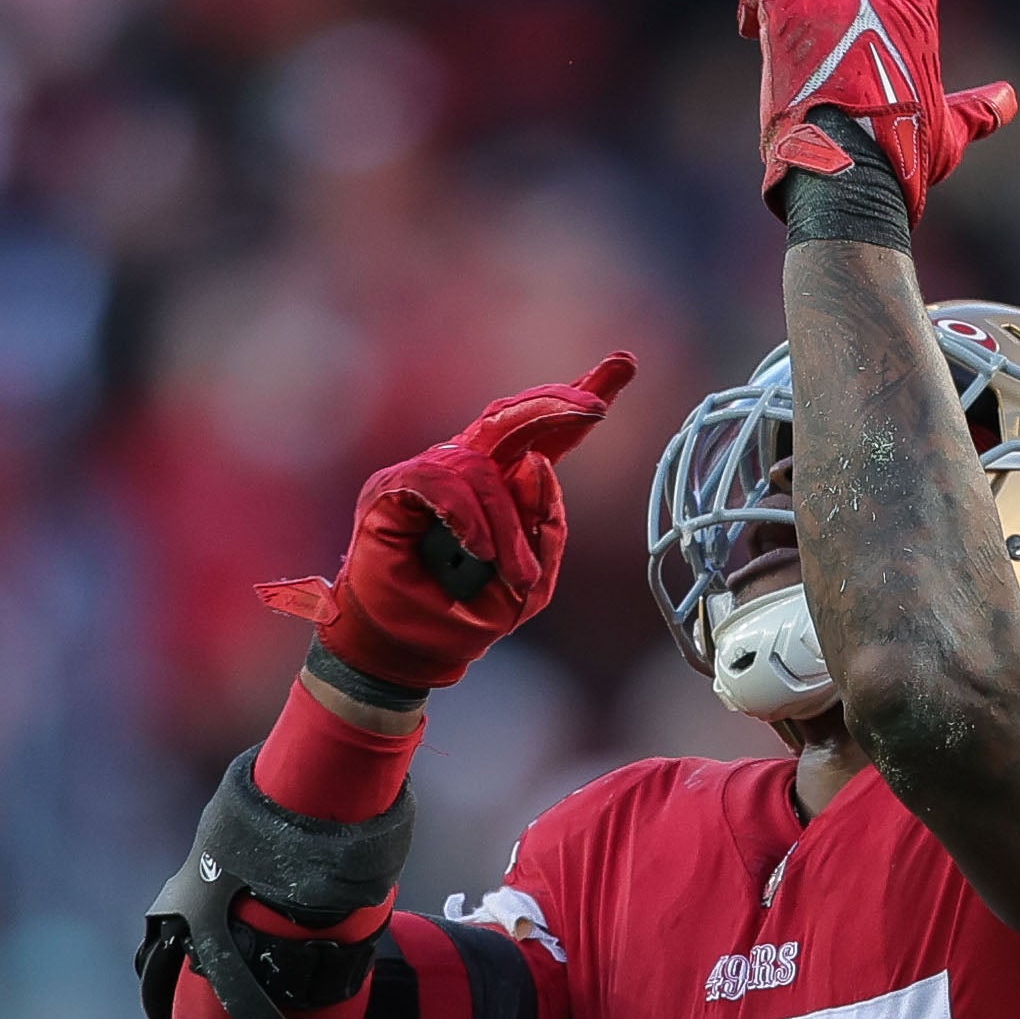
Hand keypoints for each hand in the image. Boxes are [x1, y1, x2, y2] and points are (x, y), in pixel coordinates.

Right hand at [253, 352, 641, 692]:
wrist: (404, 654)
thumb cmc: (460, 619)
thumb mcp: (529, 587)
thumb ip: (546, 530)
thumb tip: (539, 466)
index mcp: (502, 488)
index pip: (545, 435)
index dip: (580, 396)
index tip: (625, 364)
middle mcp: (465, 469)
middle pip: (515, 418)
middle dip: (558, 404)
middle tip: (596, 407)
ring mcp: (429, 474)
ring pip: (485, 470)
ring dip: (508, 526)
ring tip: (513, 576)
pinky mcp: (394, 488)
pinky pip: (445, 483)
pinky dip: (468, 518)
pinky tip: (477, 550)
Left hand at [744, 0, 1016, 231]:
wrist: (849, 169)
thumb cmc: (900, 160)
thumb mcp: (948, 134)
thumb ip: (977, 112)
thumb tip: (1011, 101)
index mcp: (915, 26)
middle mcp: (876, 2)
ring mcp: (832, 1)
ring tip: (797, 32)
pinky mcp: (788, 11)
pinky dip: (757, 1)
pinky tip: (752, 27)